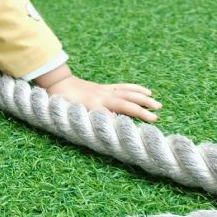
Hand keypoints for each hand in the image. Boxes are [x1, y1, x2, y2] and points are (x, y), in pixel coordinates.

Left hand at [44, 75, 161, 121]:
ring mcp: (105, 91)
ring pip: (127, 94)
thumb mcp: (66, 114)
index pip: (107, 117)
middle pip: (123, 104)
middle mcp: (101, 98)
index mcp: (91, 106)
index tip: (132, 134)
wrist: (58, 83)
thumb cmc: (62, 102)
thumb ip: (79, 121)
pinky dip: (136, 89)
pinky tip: (148, 92)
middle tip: (155, 119)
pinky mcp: (106, 87)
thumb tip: (94, 129)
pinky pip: (124, 87)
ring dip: (143, 99)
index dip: (119, 125)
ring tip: (158, 105)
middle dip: (139, 111)